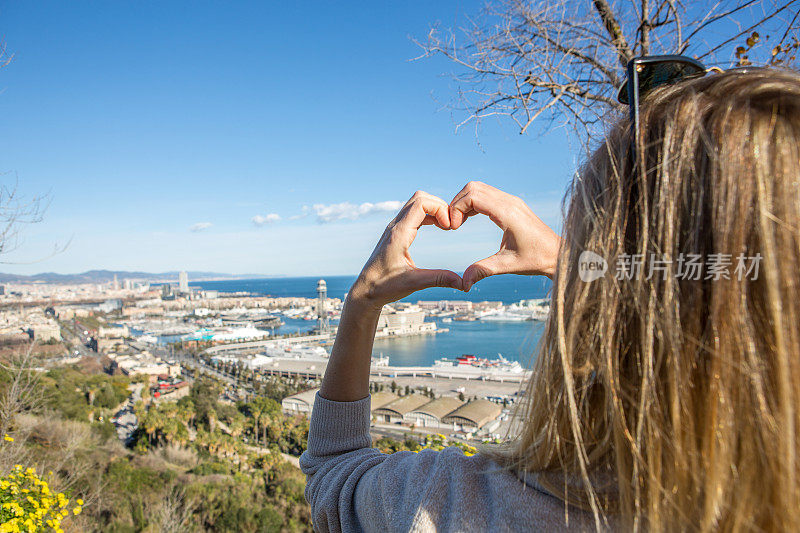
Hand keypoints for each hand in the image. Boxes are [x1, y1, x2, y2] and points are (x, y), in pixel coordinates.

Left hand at [348, 191, 463, 310]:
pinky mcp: (396, 232)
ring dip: (434, 209)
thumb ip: (439, 279)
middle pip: (419, 198)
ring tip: (447, 227)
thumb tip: (464, 283)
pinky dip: (429, 215)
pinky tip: (438, 228)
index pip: (421, 203)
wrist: (365, 290)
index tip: (450, 228)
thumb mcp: (414, 283)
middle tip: (451, 225)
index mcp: (399, 234)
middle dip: (440, 206)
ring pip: (416, 203)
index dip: (440, 209)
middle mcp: (395, 226)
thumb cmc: (384, 287)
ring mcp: (394, 228)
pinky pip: (414, 213)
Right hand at [449, 181, 560, 290]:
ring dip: (465, 202)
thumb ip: (483, 270)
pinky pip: (487, 194)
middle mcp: (510, 202)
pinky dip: (473, 202)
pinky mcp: (512, 204)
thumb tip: (463, 283)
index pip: (473, 196)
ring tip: (459, 222)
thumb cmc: (536, 259)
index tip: (454, 228)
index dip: (457, 209)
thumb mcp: (507, 265)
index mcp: (507, 213)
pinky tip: (469, 219)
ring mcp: (512, 201)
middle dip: (457, 203)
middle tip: (454, 224)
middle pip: (473, 187)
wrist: (557, 254)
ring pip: (479, 188)